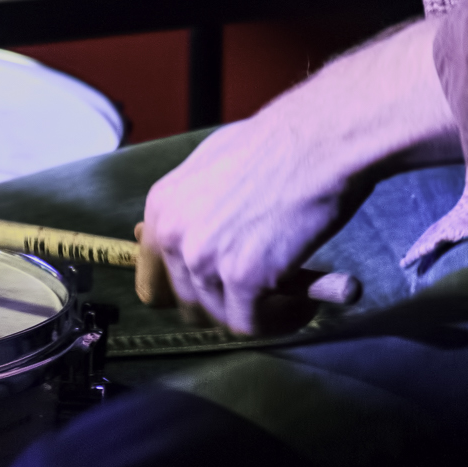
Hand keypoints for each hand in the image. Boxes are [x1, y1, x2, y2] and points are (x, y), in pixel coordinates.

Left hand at [139, 97, 363, 333]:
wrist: (317, 140)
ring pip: (220, 317)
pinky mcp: (243, 278)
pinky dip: (281, 321)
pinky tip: (305, 302)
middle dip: (223, 302)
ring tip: (291, 296)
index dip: (184, 291)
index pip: (151, 280)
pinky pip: (253, 325)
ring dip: (256, 313)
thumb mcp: (212, 163)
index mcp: (163, 206)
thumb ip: (194, 204)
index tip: (213, 291)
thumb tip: (190, 234)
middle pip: (186, 304)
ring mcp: (205, 259)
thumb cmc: (276, 144)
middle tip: (259, 292)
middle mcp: (175, 236)